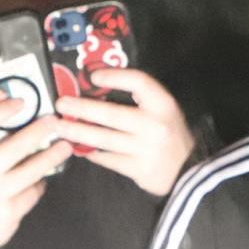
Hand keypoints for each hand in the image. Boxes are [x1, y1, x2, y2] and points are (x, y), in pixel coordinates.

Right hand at [0, 101, 71, 248]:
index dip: (1, 111)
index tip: (20, 102)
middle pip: (13, 147)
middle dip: (38, 131)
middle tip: (54, 121)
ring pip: (30, 170)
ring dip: (51, 157)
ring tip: (65, 146)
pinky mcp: (10, 211)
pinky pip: (33, 191)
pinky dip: (40, 184)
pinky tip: (44, 177)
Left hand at [54, 69, 194, 196]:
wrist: (189, 171)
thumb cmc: (171, 135)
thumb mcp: (164, 110)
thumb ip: (140, 98)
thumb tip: (99, 86)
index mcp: (163, 105)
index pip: (138, 82)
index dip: (114, 77)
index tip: (93, 77)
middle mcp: (154, 126)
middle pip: (110, 114)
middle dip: (81, 109)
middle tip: (61, 104)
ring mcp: (145, 150)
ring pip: (103, 139)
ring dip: (78, 132)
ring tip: (59, 127)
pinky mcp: (138, 169)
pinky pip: (108, 159)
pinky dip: (92, 153)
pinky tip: (80, 148)